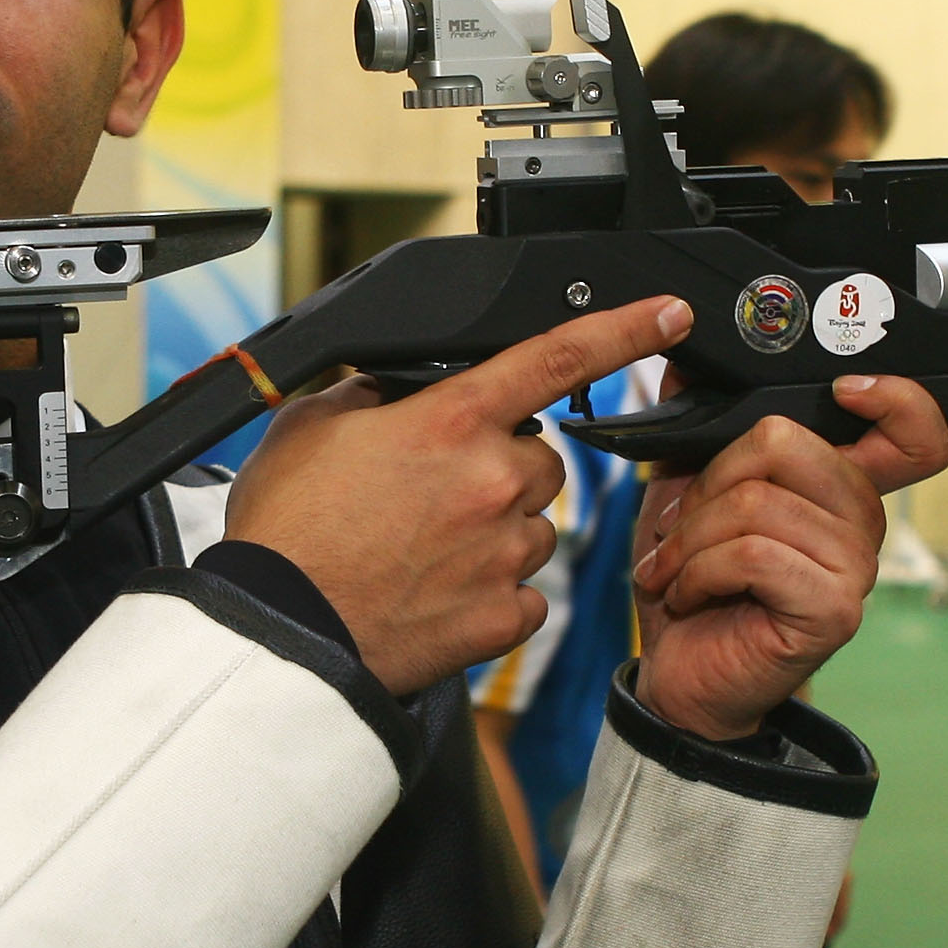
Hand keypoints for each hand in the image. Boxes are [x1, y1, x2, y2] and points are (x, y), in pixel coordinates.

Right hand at [225, 296, 693, 695]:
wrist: (276, 631)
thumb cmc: (286, 532)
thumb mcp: (310, 424)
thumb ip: (374, 392)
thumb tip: (402, 388)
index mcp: (451, 421)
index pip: (557, 355)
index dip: (627, 328)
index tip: (671, 315)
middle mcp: (491, 481)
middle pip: (543, 458)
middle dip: (502, 466)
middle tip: (435, 494)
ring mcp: (504, 553)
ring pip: (536, 526)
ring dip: (498, 531)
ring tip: (425, 550)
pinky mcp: (503, 617)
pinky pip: (526, 594)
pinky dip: (494, 593)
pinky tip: (440, 592)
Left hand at [628, 373, 947, 740]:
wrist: (679, 678)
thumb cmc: (691, 590)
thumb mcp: (684, 494)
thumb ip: (697, 430)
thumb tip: (684, 365)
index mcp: (838, 488)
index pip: (916, 433)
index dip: (897, 398)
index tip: (845, 391)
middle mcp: (860, 523)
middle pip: (789, 440)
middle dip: (710, 481)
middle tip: (683, 529)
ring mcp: (854, 568)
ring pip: (758, 501)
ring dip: (692, 538)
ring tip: (675, 569)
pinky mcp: (833, 609)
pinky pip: (754, 553)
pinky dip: (700, 570)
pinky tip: (688, 593)